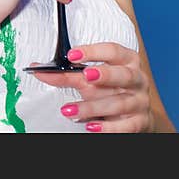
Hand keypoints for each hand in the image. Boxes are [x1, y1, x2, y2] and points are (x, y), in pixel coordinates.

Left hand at [33, 42, 152, 132]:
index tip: (72, 54)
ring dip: (92, 107)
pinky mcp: (139, 121)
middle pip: (123, 75)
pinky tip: (91, 126)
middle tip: (85, 76)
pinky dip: (107, 127)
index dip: (93, 51)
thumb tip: (38, 69)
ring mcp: (139, 101)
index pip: (113, 51)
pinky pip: (126, 126)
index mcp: (126, 61)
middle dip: (105, 75)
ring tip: (69, 110)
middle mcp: (136, 79)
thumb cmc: (109, 87)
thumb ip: (66, 74)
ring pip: (118, 103)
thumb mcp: (88, 78)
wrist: (133, 112)